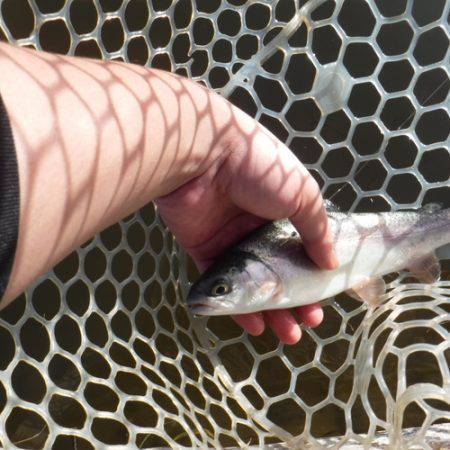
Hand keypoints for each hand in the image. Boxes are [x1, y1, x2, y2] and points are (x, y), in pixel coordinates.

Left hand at [156, 105, 337, 344]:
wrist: (205, 154)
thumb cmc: (259, 168)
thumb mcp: (302, 194)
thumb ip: (318, 229)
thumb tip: (332, 263)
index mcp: (281, 211)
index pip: (300, 252)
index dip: (312, 278)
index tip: (322, 302)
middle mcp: (255, 227)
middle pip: (275, 273)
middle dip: (292, 301)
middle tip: (304, 325)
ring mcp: (228, 239)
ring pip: (250, 284)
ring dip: (268, 311)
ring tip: (286, 334)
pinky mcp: (203, 247)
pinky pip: (220, 284)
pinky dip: (236, 307)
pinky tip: (254, 325)